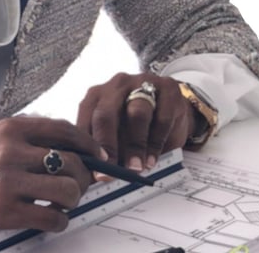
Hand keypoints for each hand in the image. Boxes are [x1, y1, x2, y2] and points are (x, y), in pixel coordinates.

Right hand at [0, 116, 102, 238]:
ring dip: (71, 200)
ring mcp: (7, 183)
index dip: (87, 144)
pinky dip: (57, 221)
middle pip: (71, 162)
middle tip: (78, 186)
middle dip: (83, 177)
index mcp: (9, 129)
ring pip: (67, 191)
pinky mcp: (3, 213)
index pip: (63, 130)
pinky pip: (50, 218)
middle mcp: (10, 152)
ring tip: (61, 204)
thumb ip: (24, 140)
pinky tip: (48, 219)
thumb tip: (66, 149)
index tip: (96, 155)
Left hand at [76, 72, 194, 172]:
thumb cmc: (137, 123)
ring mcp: (142, 83)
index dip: (87, 145)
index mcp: (97, 95)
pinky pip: (162, 118)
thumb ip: (106, 147)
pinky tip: (152, 160)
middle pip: (106, 113)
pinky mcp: (167, 90)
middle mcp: (116, 86)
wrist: (172, 106)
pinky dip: (156, 142)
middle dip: (108, 145)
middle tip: (111, 170)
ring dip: (135, 145)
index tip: (92, 170)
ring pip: (136, 113)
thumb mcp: (117, 132)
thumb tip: (95, 175)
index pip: (86, 117)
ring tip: (136, 168)